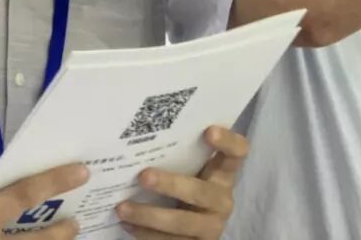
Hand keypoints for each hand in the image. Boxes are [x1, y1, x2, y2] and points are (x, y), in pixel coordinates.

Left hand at [116, 126, 248, 238]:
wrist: (196, 229)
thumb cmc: (189, 187)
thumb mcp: (192, 171)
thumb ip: (182, 155)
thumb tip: (144, 131)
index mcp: (224, 175)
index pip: (237, 153)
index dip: (228, 142)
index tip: (209, 131)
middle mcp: (222, 200)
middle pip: (200, 192)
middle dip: (170, 184)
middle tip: (143, 175)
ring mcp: (212, 227)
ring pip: (182, 222)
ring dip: (149, 215)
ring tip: (122, 207)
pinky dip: (145, 234)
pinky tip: (127, 224)